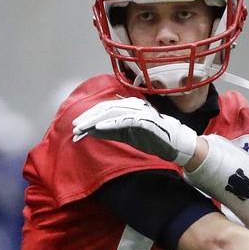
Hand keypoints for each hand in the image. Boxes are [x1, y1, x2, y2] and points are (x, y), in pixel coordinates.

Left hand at [72, 97, 197, 165]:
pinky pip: (124, 121)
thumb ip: (109, 131)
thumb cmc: (150, 138)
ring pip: (111, 113)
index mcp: (128, 106)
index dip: (88, 117)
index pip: (104, 109)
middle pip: (105, 109)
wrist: (173, 144)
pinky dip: (110, 123)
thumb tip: (90, 131)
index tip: (76, 127)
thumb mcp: (125, 135)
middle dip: (88, 118)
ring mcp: (139, 111)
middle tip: (75, 127)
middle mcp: (132, 105)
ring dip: (95, 121)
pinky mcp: (144, 120)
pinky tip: (98, 129)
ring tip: (82, 128)